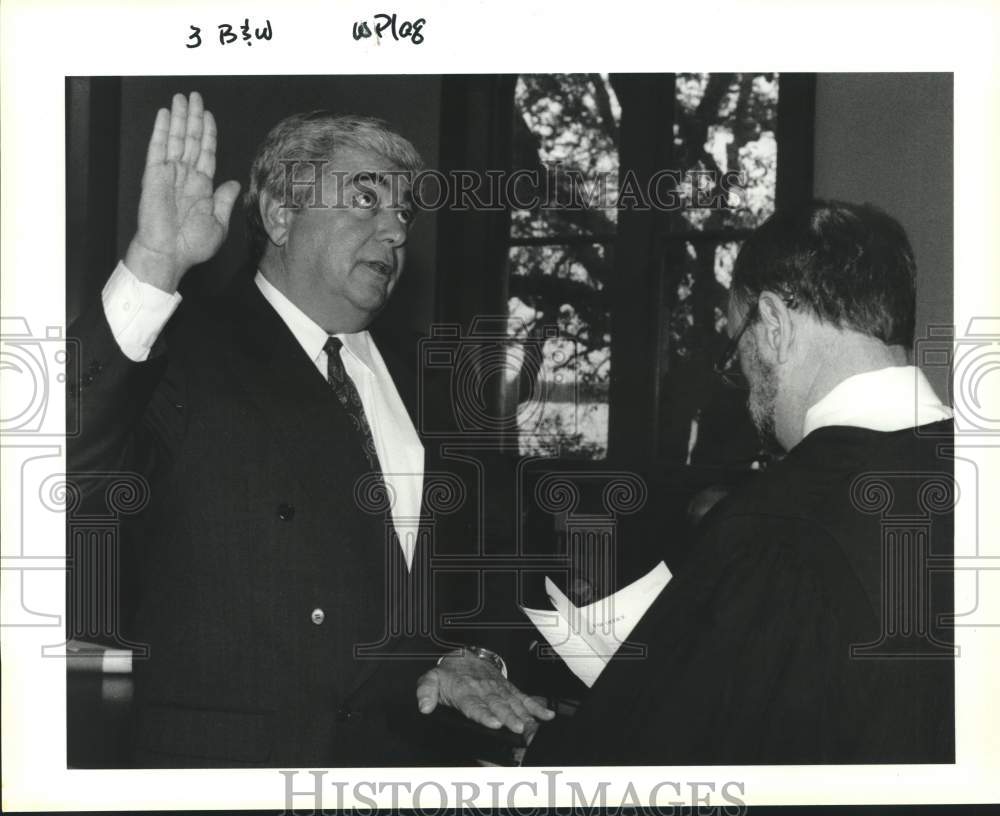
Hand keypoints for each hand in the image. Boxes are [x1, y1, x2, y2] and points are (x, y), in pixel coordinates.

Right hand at [125, 92, 240, 292]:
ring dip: (179, 118)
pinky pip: (158, 148)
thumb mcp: (218, 224)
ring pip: (175, 139)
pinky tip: (164, 115)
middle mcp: (185, 177)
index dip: (208, 134)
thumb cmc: (191, 245)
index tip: (209, 115)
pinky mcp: (153, 175)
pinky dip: (161, 130)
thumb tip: (233, 184)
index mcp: (201, 187)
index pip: (206, 153)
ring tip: (181, 98)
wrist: (169, 255)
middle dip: (194, 118)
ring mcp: (169, 174)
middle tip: (195, 96)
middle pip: (191, 140)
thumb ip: (224, 201)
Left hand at [416, 650, 554, 734]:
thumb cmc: (449, 673)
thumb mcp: (431, 679)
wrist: (465, 655)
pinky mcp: (509, 690)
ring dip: (524, 715)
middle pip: (498, 706)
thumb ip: (426, 692)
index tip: (493, 723)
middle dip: (509, 717)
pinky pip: (524, 698)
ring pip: (513, 703)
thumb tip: (424, 706)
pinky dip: (536, 706)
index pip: (474, 705)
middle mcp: (484, 691)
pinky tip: (545, 715)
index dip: (484, 714)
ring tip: (532, 726)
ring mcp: (499, 690)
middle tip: (518, 728)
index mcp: (465, 691)